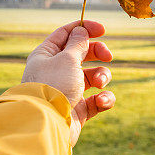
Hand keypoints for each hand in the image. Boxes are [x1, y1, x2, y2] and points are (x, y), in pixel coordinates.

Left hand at [21, 19, 114, 145]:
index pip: (65, 34)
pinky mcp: (78, 109)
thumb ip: (78, 44)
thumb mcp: (67, 59)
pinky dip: (103, 99)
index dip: (84, 29)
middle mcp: (56, 71)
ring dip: (101, 76)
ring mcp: (68, 90)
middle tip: (108, 56)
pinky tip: (101, 101)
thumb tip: (81, 31)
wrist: (46, 125)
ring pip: (92, 76)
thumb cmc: (53, 86)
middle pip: (82, 54)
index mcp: (47, 55)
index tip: (103, 30)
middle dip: (97, 53)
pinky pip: (97, 99)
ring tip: (100, 83)